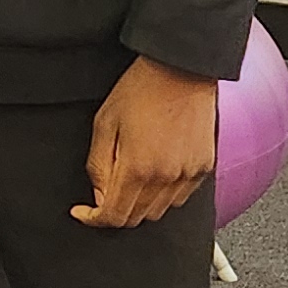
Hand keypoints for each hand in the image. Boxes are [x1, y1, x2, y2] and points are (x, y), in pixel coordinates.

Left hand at [71, 55, 219, 228]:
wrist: (181, 68)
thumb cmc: (141, 89)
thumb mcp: (104, 123)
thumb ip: (98, 166)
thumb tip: (98, 196)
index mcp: (137, 168)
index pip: (113, 217)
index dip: (93, 219)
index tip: (84, 212)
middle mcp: (165, 178)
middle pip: (136, 219)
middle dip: (115, 212)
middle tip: (105, 192)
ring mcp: (188, 174)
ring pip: (159, 211)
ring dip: (140, 205)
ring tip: (131, 178)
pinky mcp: (204, 167)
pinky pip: (181, 197)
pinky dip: (165, 195)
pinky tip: (155, 173)